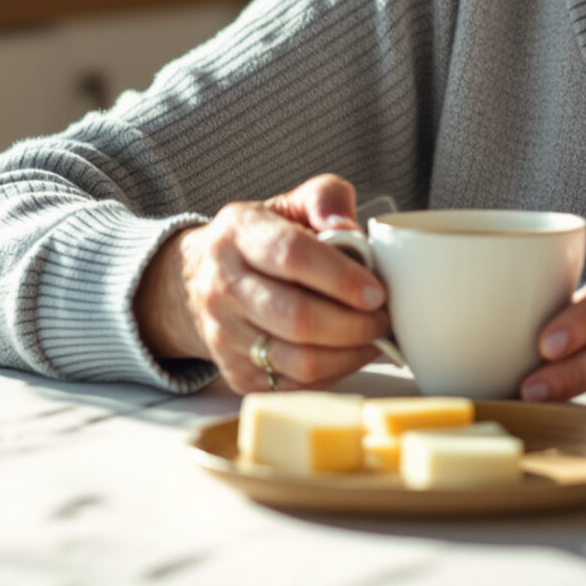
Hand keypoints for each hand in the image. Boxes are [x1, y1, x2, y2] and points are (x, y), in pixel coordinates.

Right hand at [133, 174, 391, 392]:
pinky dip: (332, 374)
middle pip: (297, 318)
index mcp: (238, 233)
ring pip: (299, 360)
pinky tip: (347, 353)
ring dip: (349, 354)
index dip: (341, 277)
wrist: (204, 278)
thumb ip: (327, 200)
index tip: (376, 291)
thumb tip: (350, 230)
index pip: (291, 255)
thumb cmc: (263, 239)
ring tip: (371, 337)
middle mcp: (223, 285)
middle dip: (353, 324)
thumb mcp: (292, 203)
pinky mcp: (235, 372)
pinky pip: (296, 385)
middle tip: (382, 318)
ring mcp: (224, 334)